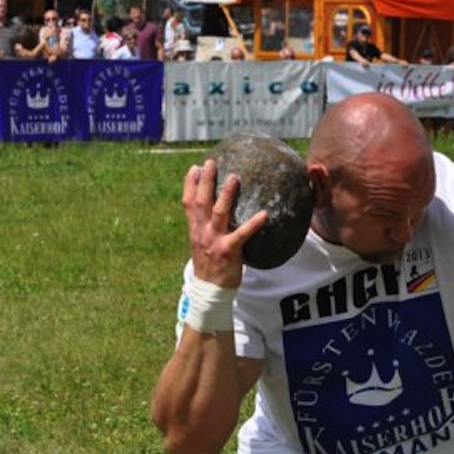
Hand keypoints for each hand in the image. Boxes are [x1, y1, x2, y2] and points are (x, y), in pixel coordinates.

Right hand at [182, 160, 266, 287]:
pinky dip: (253, 223)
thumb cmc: (210, 265)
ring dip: (226, 194)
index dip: (190, 184)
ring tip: (235, 177)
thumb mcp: (202, 243)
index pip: (188, 202)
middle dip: (206, 181)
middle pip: (201, 201)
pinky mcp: (228, 250)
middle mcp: (202, 231)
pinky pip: (242, 234)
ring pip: (218, 212)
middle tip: (211, 163)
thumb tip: (216, 213)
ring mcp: (214, 240)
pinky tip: (264, 214)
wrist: (208, 290)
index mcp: (195, 229)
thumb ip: (206, 228)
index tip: (195, 168)